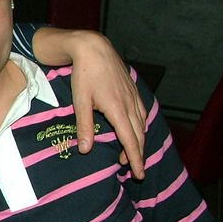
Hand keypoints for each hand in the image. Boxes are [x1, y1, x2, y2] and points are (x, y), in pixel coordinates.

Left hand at [32, 28, 146, 178]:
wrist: (93, 48)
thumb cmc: (84, 74)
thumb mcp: (80, 101)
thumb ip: (84, 126)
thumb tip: (86, 150)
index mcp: (117, 109)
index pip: (130, 140)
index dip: (135, 159)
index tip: (139, 174)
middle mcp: (130, 104)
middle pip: (139, 135)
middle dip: (138, 154)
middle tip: (134, 171)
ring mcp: (134, 96)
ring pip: (142, 125)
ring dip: (138, 141)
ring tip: (130, 154)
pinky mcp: (133, 90)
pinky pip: (142, 113)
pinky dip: (140, 126)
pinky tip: (135, 130)